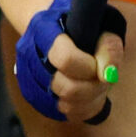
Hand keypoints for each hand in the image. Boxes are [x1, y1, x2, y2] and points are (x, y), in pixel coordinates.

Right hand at [13, 0, 127, 122]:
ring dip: (89, 98)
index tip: (99, 64)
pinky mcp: (33, 95)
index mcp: (43, 27)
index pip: (65, 58)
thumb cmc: (85, 23)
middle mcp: (29, 53)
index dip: (89, 67)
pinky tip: (90, 94)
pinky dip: (83, 108)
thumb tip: (107, 76)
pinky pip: (63, 113)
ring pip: (64, 104)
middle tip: (102, 76)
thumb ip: (108, 47)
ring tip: (97, 83)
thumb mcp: (102, 23)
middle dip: (92, 86)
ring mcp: (27, 76)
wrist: (58, 26)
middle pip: (64, 87)